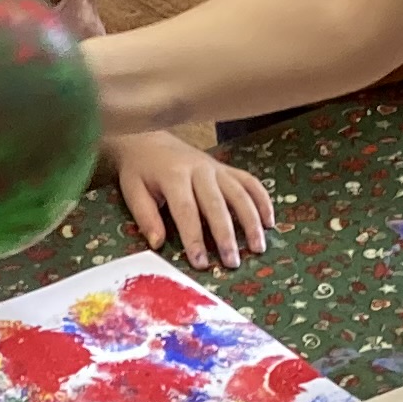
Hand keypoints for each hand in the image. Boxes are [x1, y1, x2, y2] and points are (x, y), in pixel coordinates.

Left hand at [108, 132, 275, 270]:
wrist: (150, 138)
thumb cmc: (140, 169)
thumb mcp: (133, 190)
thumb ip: (145, 216)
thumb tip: (158, 244)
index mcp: (174, 176)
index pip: (186, 211)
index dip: (194, 238)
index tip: (200, 263)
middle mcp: (200, 170)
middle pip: (217, 205)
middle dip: (227, 236)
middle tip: (233, 262)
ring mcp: (216, 168)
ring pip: (239, 194)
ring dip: (251, 221)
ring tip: (258, 247)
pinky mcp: (226, 168)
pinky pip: (250, 182)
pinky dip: (262, 200)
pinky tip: (269, 222)